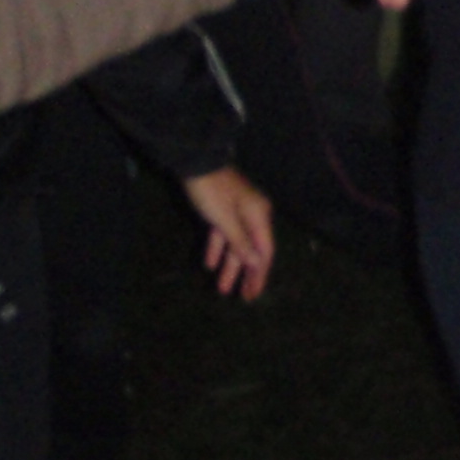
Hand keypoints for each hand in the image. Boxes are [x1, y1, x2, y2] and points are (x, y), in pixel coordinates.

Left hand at [182, 166, 274, 298]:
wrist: (195, 162)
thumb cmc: (212, 192)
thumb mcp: (225, 220)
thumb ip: (241, 243)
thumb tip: (257, 264)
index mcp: (258, 217)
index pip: (264, 252)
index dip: (260, 275)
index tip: (254, 294)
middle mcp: (252, 215)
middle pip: (251, 251)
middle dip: (246, 275)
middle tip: (243, 297)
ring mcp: (237, 212)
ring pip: (236, 245)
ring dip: (229, 266)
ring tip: (222, 288)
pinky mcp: (222, 209)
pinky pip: (223, 234)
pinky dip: (217, 249)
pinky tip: (209, 265)